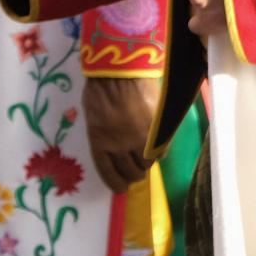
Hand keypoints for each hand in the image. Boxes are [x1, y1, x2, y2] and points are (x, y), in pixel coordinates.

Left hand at [83, 74, 160, 192]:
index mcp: (99, 142)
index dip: (116, 183)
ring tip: (148, 157)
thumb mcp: (94, 115)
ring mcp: (140, 137)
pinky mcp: (157, 128)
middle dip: (134, 174)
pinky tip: (159, 147)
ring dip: (147, 163)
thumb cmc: (100, 87)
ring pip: (147, 163)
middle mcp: (119, 145)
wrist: (121, 67)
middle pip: (131, 171)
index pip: (108, 173)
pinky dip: (160, 151)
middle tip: (137, 170)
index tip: (122, 188)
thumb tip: (114, 147)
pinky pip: (161, 148)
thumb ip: (103, 134)